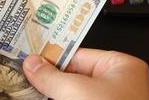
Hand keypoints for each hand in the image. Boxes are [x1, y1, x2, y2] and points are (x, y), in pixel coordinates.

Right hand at [23, 48, 148, 99]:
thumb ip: (51, 76)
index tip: (33, 59)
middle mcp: (116, 83)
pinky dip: (58, 99)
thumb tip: (33, 64)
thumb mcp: (76, 91)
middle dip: (50, 76)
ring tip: (30, 87)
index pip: (78, 54)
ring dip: (51, 91)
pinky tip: (43, 97)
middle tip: (27, 73)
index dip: (53, 56)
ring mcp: (106, 99)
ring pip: (72, 91)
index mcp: (120, 66)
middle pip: (74, 73)